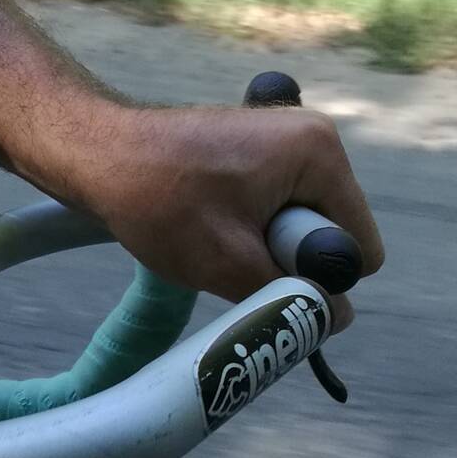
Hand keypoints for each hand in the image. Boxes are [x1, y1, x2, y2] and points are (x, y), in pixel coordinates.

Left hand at [63, 103, 383, 319]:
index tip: (262, 265)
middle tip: (230, 247)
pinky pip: (276, 210)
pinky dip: (249, 228)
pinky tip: (206, 221)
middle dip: (288, 257)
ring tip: (212, 231)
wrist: (96, 154)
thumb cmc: (159, 202)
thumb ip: (292, 297)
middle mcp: (313, 137)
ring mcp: (285, 141)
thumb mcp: (232, 263)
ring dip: (264, 245)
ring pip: (301, 227)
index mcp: (320, 152)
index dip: (317, 275)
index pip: (360, 246)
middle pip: (331, 234)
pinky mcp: (260, 152)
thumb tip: (336, 319)